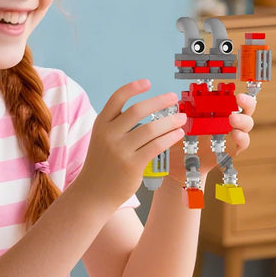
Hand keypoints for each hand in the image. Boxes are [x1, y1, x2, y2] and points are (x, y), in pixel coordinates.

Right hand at [74, 81, 186, 210]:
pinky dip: (170, 137)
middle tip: (174, 98)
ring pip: (151, 129)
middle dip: (159, 101)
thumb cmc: (104, 163)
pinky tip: (178, 133)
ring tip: (182, 118)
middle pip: (137, 110)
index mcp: (101, 124)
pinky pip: (156, 146)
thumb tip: (150, 109)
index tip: (148, 82)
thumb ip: (119, 124)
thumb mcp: (103, 139)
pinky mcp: (131, 165)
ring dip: (170, 121)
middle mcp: (108, 134)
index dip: (133, 88)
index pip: (116, 99)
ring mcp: (119, 150)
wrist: (93, 193)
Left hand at [167, 91, 256, 183]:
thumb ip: (184, 112)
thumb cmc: (183, 140)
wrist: (181, 163)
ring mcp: (233, 134)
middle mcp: (229, 120)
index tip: (235, 91)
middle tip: (239, 99)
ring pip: (247, 124)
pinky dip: (242, 138)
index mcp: (219, 110)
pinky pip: (243, 142)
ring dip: (242, 120)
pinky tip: (235, 135)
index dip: (237, 93)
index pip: (234, 98)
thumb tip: (180, 101)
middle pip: (247, 109)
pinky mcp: (233, 148)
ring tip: (232, 120)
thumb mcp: (182, 122)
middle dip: (246, 102)